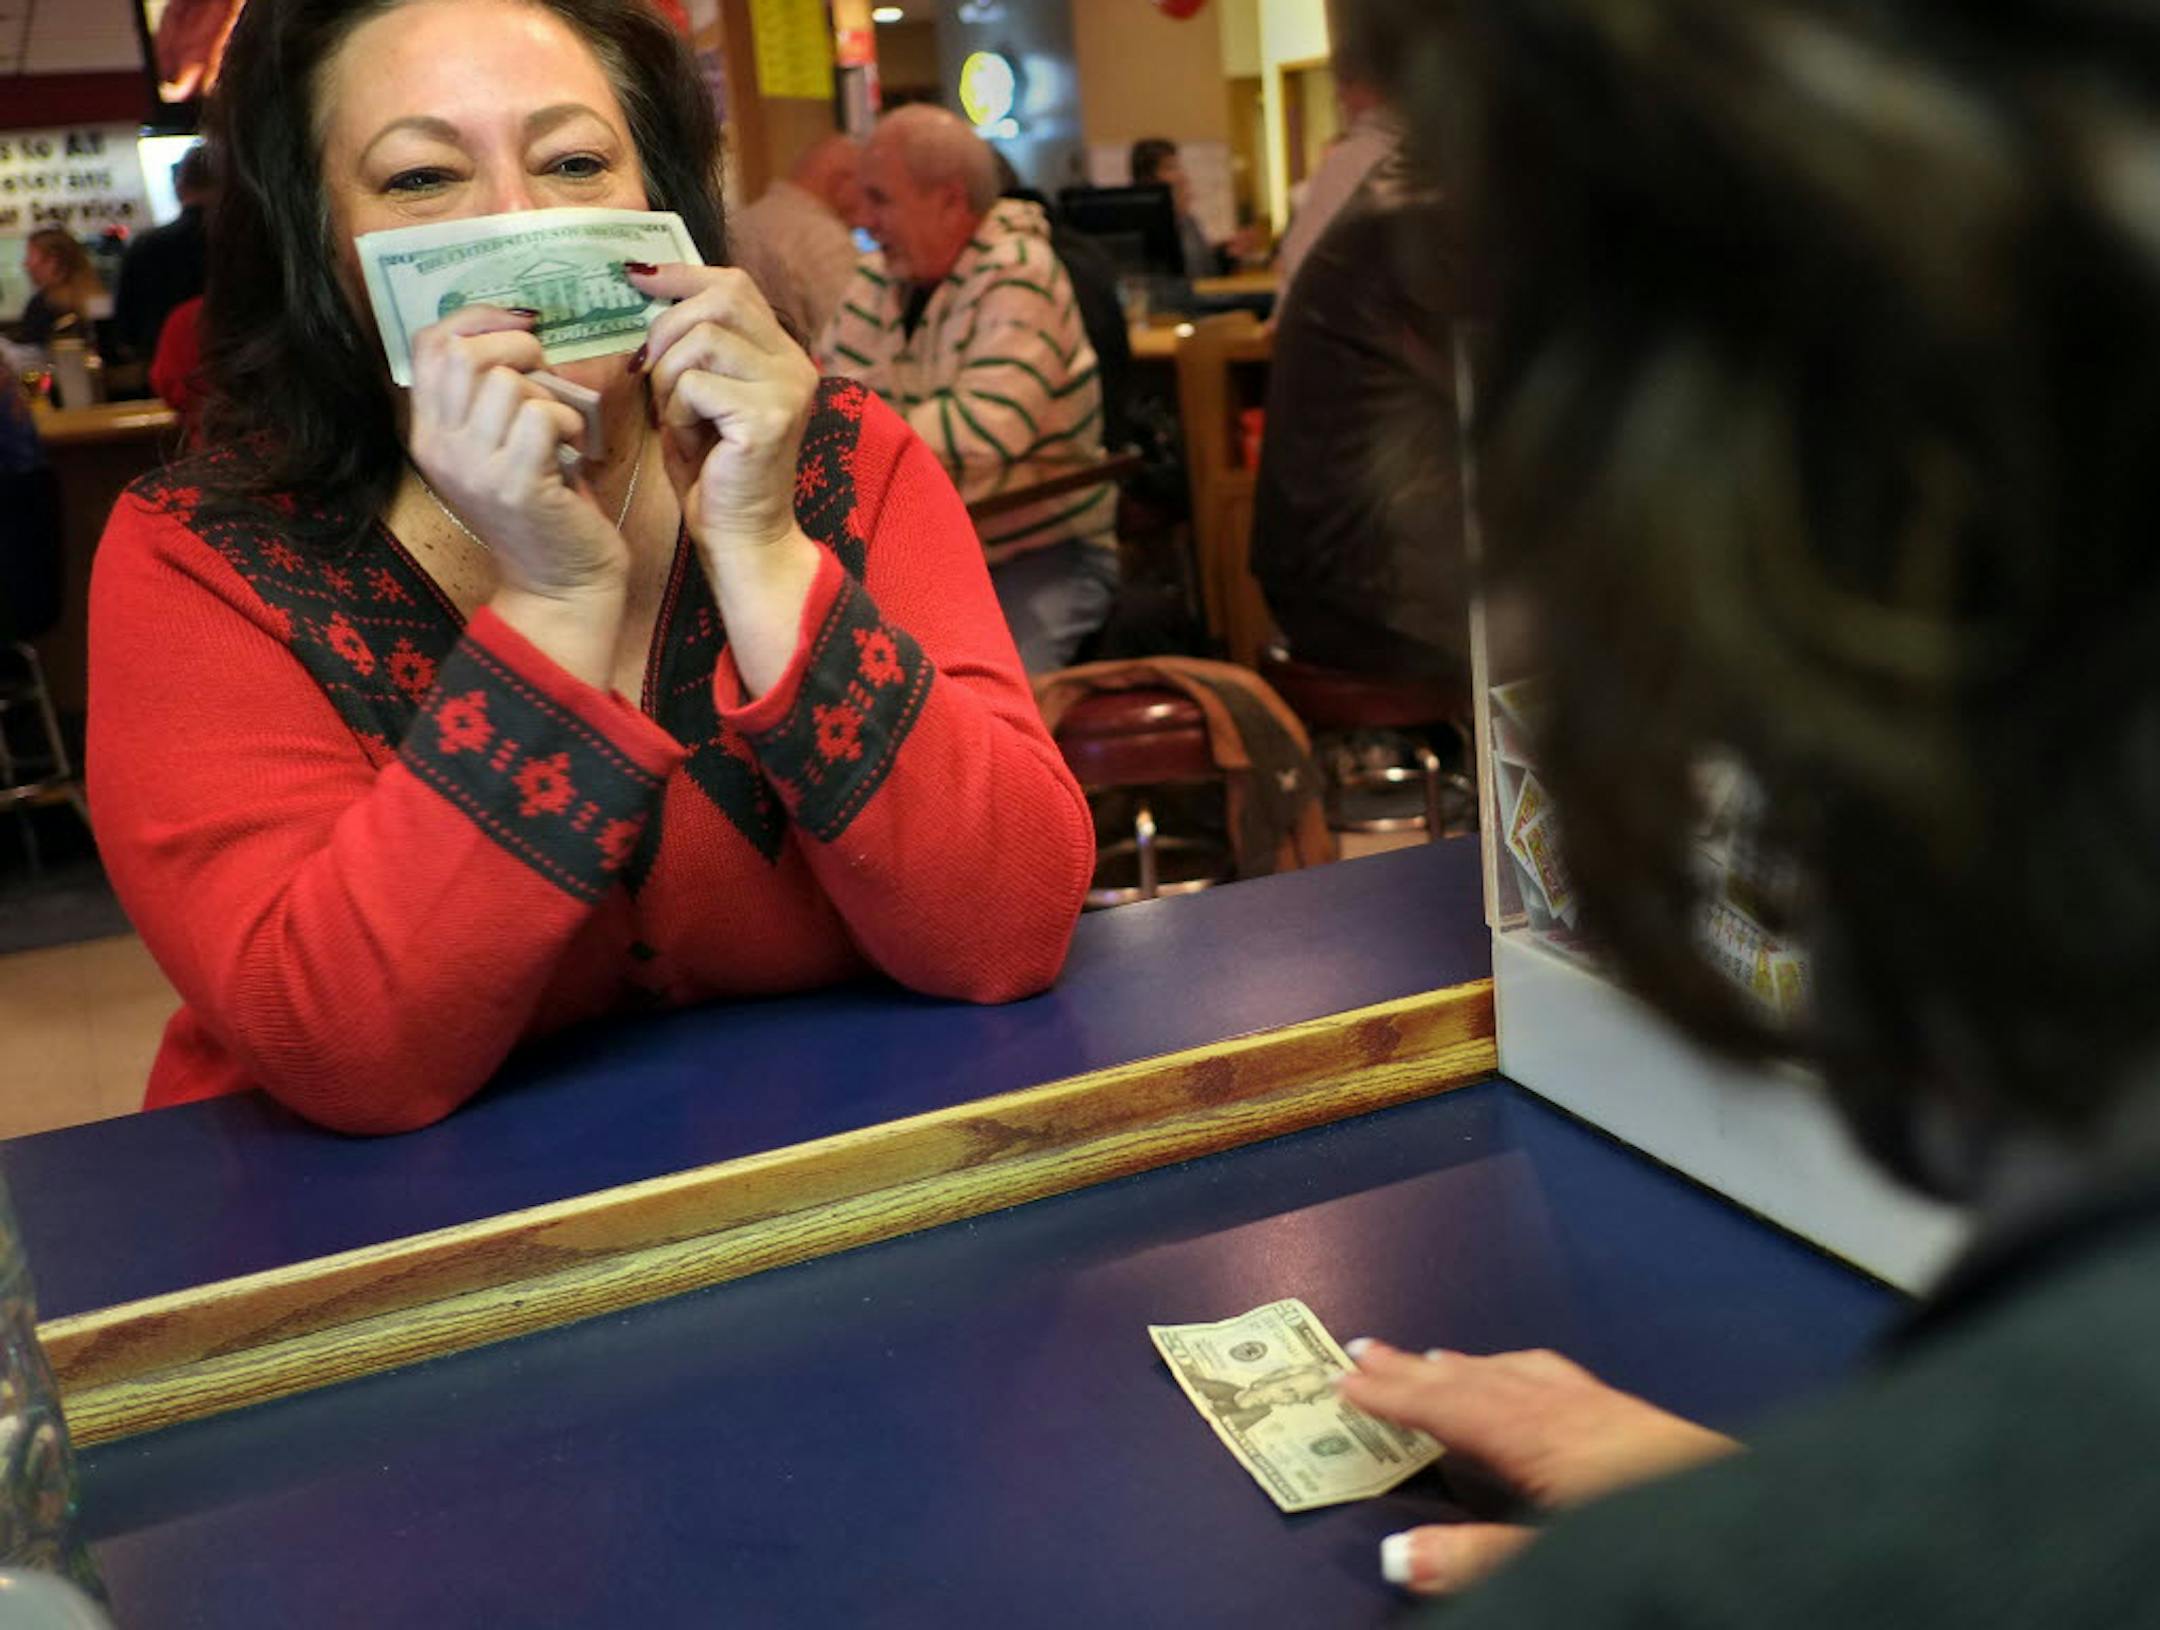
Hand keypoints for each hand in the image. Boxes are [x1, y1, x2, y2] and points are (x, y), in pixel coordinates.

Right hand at [406, 304, 630, 597]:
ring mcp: (473, 468)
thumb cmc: (543, 506)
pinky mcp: (515, 485)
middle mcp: (439, 448)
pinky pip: (543, 415)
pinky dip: (569, 422)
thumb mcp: (498, 444)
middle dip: (516, 347)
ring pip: (507, 382)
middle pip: (462, 353)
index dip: (477, 319)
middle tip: (545, 377)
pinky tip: (572, 449)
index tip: (520, 326)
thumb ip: (490, 393)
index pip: (429, 344)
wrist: (559, 585)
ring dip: (549, 393)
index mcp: (428, 432)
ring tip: (559, 428)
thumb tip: (519, 327)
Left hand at [627, 262, 819, 556]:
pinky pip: (696, 384)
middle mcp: (795, 363)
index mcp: (782, 354)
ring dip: (668, 377)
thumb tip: (644, 285)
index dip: (683, 275)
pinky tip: (687, 440)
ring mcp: (787, 388)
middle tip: (651, 374)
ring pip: (701, 338)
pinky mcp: (769, 416)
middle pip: (719, 299)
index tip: (637, 279)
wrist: (741, 537)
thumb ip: (690, 345)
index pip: (735, 284)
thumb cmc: (713, 471)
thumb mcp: (698, 394)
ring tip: (676, 417)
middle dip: (667, 330)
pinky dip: (676, 411)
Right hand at [1340, 1340, 1738, 1594]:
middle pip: (1479, 1380)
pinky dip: (1522, 1370)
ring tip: (1433, 1357)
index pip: (1451, 1409)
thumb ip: (1478, 1560)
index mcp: (1543, 1440)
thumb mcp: (1556, 1558)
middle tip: (1363, 1348)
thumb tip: (1397, 1555)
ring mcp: (1610, 1411)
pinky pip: (1559, 1379)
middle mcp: (1570, 1411)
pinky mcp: (1642, 1421)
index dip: (1395, 1397)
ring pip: (1521, 1374)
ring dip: (1469, 1364)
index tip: (1343, 1381)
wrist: (1775, 1526)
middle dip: (1418, 1368)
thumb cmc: (1660, 1540)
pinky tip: (1533, 1380)